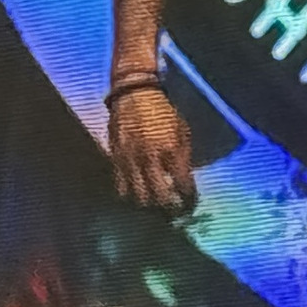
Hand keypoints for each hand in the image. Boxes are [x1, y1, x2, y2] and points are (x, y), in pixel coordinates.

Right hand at [109, 79, 194, 212]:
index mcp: (171, 150)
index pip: (183, 186)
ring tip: (155, 208)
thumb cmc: (161, 111)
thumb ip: (183, 157)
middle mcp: (150, 158)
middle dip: (169, 210)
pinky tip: (137, 196)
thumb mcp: (181, 130)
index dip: (189, 199)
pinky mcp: (115, 159)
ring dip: (149, 206)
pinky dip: (130, 196)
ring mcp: (130, 160)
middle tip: (174, 213)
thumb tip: (183, 180)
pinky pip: (120, 186)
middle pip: (159, 197)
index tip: (190, 204)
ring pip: (138, 197)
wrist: (133, 93)